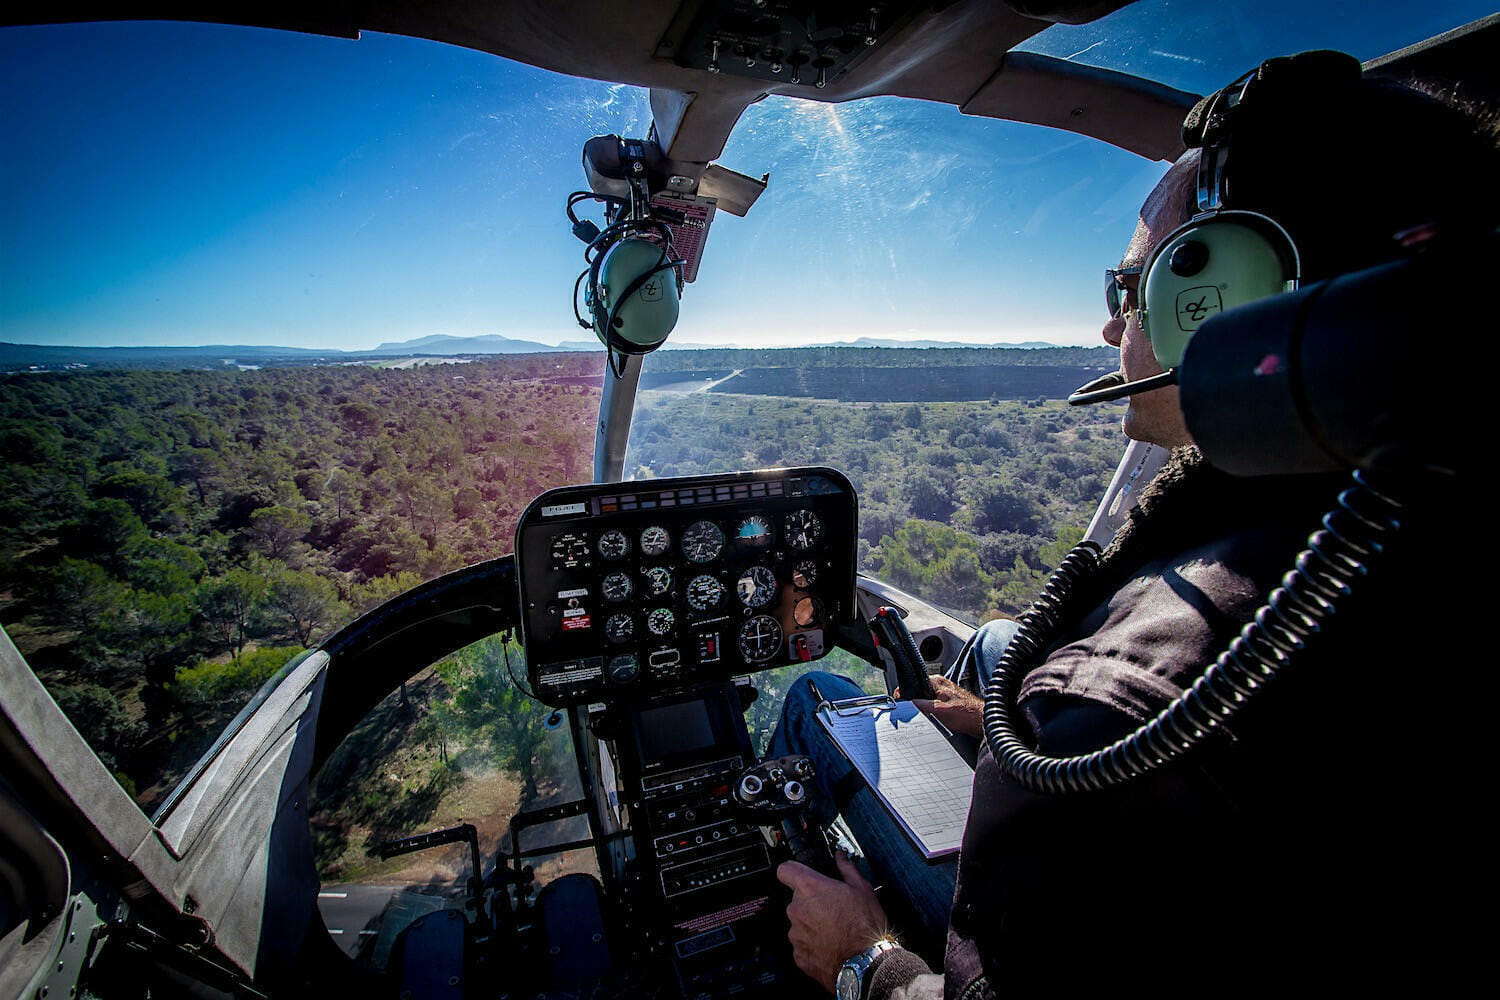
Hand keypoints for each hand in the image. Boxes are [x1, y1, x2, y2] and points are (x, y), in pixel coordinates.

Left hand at [777, 852, 888, 990]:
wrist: (866, 964)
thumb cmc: (865, 927)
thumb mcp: (862, 889)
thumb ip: (847, 869)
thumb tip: (841, 857)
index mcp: (810, 888)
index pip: (786, 870)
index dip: (793, 871)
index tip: (800, 875)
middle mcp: (797, 909)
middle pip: (797, 899)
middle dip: (812, 902)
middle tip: (832, 908)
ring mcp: (796, 933)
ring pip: (800, 922)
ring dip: (812, 923)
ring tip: (834, 930)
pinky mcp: (798, 955)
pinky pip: (802, 943)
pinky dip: (813, 943)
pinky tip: (831, 945)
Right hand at [911, 675, 983, 737]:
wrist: (982, 722)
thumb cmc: (966, 715)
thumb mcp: (937, 710)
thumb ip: (920, 705)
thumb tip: (907, 704)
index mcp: (936, 681)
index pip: (914, 684)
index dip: (906, 695)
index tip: (902, 704)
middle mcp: (941, 684)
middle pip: (919, 694)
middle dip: (917, 705)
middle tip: (921, 714)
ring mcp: (945, 693)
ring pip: (927, 702)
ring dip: (926, 710)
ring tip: (933, 718)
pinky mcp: (949, 702)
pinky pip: (934, 706)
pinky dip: (934, 713)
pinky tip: (938, 720)